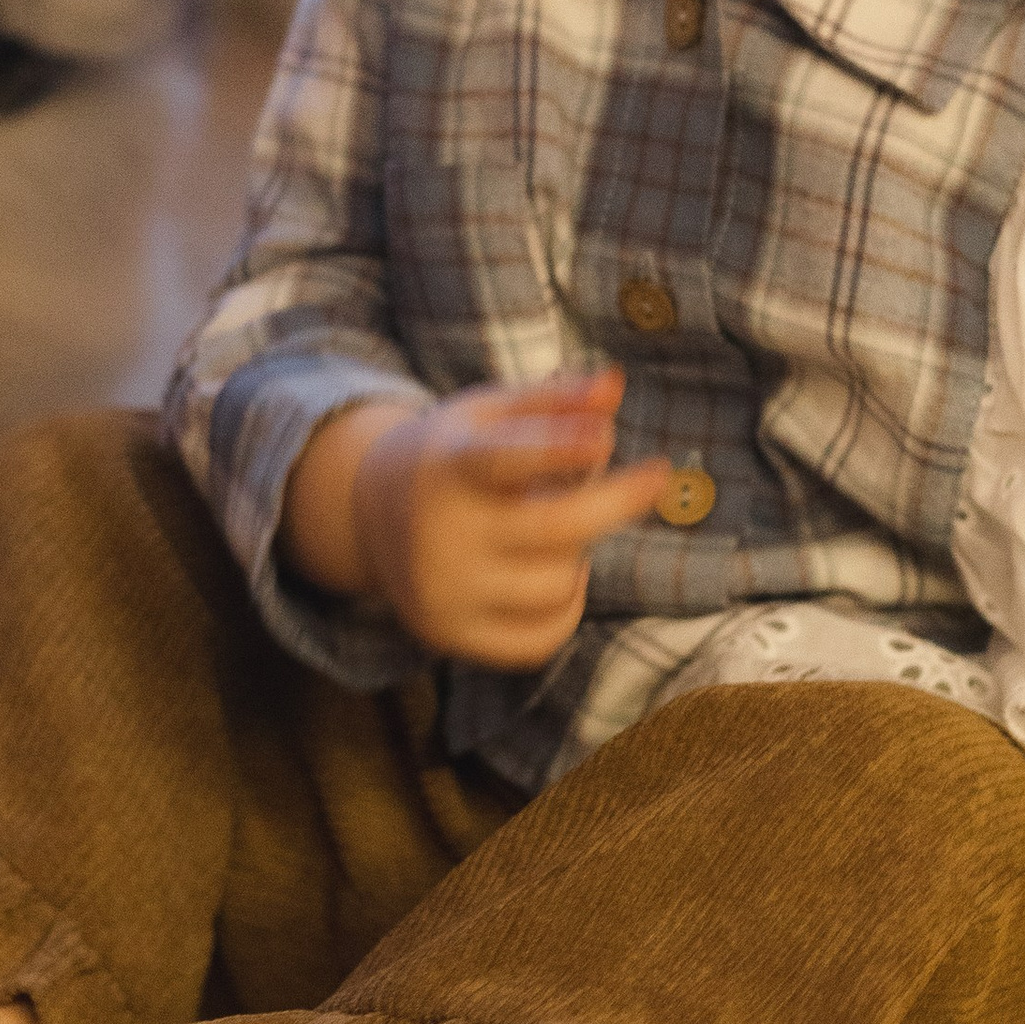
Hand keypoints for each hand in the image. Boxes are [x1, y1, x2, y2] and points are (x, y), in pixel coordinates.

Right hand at [280, 370, 671, 666]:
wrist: (368, 516)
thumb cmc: (454, 456)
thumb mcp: (489, 414)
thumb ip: (553, 400)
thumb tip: (614, 385)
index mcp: (447, 468)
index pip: (506, 460)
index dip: (557, 449)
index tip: (605, 437)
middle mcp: (439, 535)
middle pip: (557, 527)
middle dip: (619, 500)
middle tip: (657, 476)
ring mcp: (444, 593)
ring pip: (560, 583)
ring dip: (578, 553)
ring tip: (552, 530)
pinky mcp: (453, 638)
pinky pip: (544, 638)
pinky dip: (564, 606)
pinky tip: (548, 575)